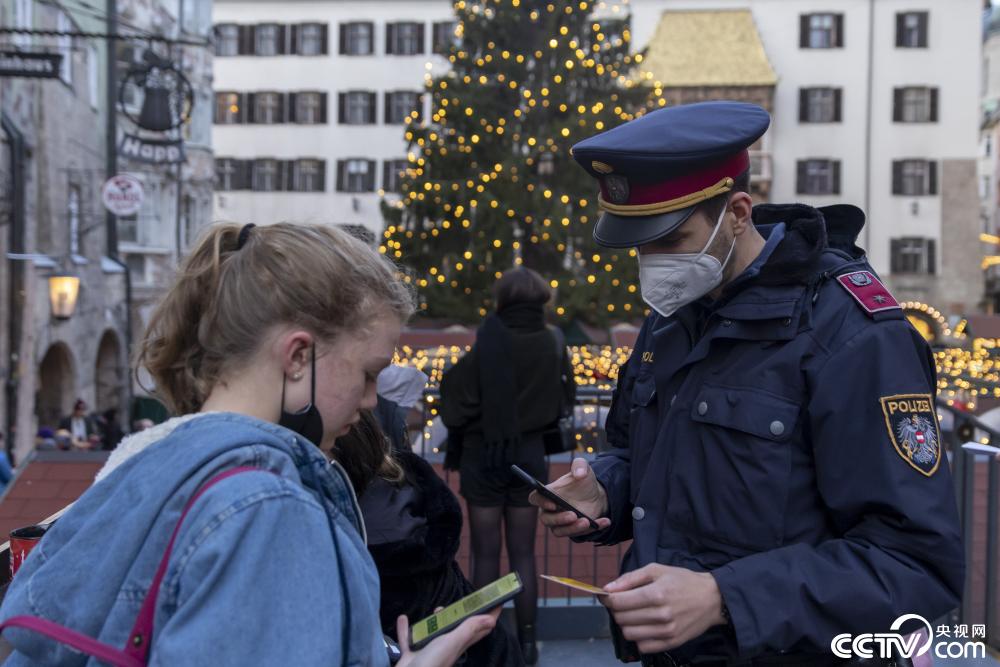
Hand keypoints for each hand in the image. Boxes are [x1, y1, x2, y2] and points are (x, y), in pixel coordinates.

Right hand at [395, 607, 499, 666]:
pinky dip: (406, 629)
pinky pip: (410, 638)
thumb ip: (468, 629)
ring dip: (435, 621)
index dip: (489, 616)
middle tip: (464, 602)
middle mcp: (446, 646)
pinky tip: (403, 619)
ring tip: (436, 609)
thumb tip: (491, 619)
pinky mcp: (412, 654)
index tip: (496, 601)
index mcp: (459, 643)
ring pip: (435, 632)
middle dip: (462, 615)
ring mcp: (429, 650)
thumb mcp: (452, 642)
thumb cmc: (432, 663)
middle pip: (458, 628)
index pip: (480, 628)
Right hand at [529, 457, 610, 536]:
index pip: (535, 498)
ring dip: (572, 529)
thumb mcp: (584, 468)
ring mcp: (561, 522)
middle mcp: (551, 510)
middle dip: (559, 519)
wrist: (595, 494)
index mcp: (549, 493)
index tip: (553, 503)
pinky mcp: (573, 530)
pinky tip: (604, 521)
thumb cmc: (583, 481)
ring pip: (559, 531)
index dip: (541, 502)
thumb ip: (580, 465)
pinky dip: (592, 529)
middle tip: (573, 515)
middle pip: (546, 519)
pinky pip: (579, 534)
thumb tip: (579, 473)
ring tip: (587, 522)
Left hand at [602, 563, 725, 653]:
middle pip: (621, 619)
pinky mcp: (672, 643)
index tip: (608, 596)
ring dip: (626, 624)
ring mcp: (667, 631)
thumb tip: (607, 589)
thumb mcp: (656, 570)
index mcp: (656, 594)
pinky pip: (643, 646)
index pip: (618, 602)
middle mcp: (661, 615)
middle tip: (624, 603)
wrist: (712, 599)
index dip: (608, 599)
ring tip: (634, 614)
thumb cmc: (682, 580)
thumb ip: (630, 578)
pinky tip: (645, 626)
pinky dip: (639, 637)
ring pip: (629, 634)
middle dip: (617, 610)